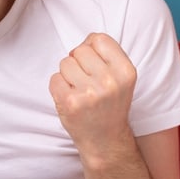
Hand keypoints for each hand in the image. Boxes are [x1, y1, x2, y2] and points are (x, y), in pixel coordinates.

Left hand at [48, 33, 136, 153]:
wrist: (105, 139)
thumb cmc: (109, 104)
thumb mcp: (120, 77)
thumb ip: (106, 55)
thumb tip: (86, 40)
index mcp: (126, 71)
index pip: (99, 39)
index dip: (91, 48)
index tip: (94, 64)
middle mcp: (110, 81)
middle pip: (80, 50)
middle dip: (78, 62)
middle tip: (86, 81)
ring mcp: (89, 93)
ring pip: (65, 63)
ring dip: (67, 75)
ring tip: (80, 91)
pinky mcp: (70, 102)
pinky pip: (54, 79)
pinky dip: (58, 87)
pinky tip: (71, 98)